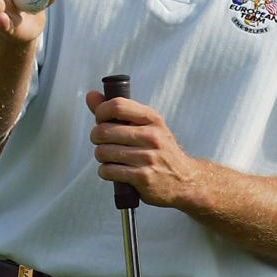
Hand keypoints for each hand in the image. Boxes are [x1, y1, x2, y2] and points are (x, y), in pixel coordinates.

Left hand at [86, 91, 202, 209]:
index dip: (101, 112)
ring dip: (101, 156)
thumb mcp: (147, 126)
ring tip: (109, 158)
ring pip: (103, 152)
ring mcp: (148, 157)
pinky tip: (114, 171)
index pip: (116, 106)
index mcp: (152, 118)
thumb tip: (90, 95)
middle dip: (96, 138)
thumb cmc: (160, 150)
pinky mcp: (142, 177)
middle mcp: (151, 136)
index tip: (100, 120)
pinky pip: (108, 171)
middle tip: (102, 142)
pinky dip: (105, 172)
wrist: (186, 181)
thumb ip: (117, 111)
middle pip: (104, 131)